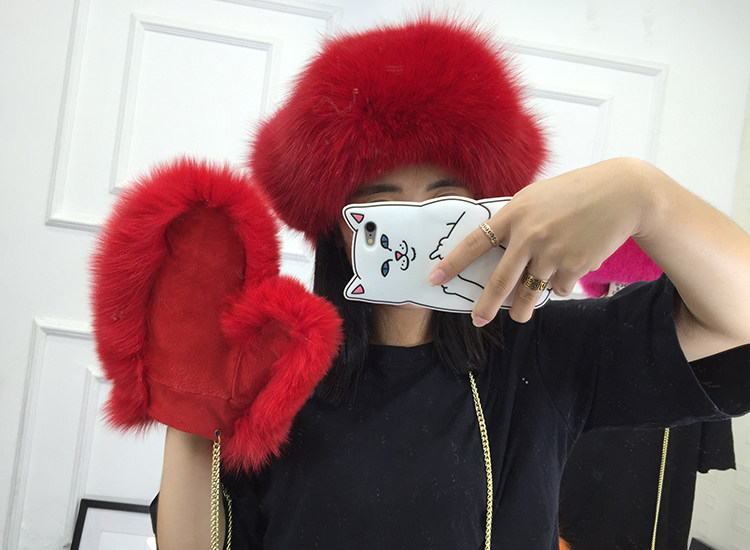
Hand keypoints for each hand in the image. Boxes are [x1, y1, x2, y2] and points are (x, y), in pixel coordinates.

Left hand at [429, 158, 647, 323]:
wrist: (621, 193)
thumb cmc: (575, 192)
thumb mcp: (536, 197)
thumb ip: (515, 220)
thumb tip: (495, 246)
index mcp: (514, 214)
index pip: (474, 243)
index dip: (452, 263)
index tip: (434, 279)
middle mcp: (528, 236)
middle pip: (500, 281)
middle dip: (486, 305)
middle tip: (475, 319)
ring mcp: (551, 253)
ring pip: (529, 292)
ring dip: (521, 309)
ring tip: (517, 316)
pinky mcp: (573, 266)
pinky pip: (558, 286)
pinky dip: (560, 283)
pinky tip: (570, 266)